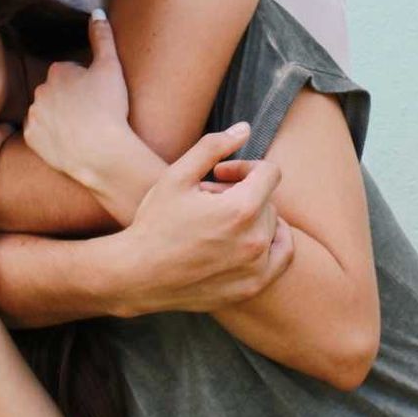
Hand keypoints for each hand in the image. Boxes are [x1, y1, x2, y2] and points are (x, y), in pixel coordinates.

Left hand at [24, 11, 133, 186]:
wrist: (101, 153)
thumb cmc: (109, 108)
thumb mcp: (111, 67)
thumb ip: (103, 37)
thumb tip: (96, 12)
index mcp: (58, 71)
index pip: (70, 72)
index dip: (86, 83)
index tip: (98, 95)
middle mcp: (39, 91)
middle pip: (56, 92)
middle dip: (70, 99)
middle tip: (92, 112)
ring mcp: (33, 116)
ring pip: (47, 112)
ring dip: (60, 117)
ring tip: (83, 129)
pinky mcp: (31, 139)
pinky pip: (41, 134)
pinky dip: (52, 137)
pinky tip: (70, 142)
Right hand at [118, 123, 293, 316]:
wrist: (137, 276)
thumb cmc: (154, 222)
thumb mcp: (178, 175)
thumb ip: (213, 147)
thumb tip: (245, 129)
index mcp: (241, 209)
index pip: (270, 173)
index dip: (245, 167)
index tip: (221, 174)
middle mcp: (255, 241)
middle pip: (268, 200)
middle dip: (243, 193)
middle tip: (209, 199)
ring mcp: (256, 268)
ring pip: (273, 227)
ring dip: (253, 217)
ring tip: (221, 220)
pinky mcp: (252, 287)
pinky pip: (280, 256)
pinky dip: (270, 242)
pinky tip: (246, 238)